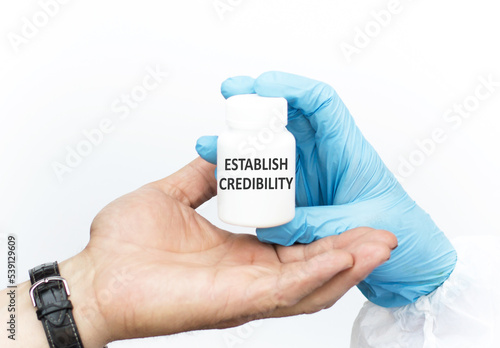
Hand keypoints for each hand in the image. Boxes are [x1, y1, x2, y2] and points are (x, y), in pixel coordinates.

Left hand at [42, 157, 394, 346]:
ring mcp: (245, 291)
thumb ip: (203, 177)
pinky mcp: (235, 301)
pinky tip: (345, 255)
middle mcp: (249, 275)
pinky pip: (286, 288)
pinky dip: (319, 272)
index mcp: (239, 252)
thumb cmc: (126, 245)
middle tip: (385, 231)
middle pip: (313, 267)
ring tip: (381, 243)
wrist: (96, 276)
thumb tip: (223, 153)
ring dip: (348, 263)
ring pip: (310, 282)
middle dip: (352, 250)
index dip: (328, 230)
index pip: (296, 244)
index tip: (353, 211)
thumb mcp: (174, 195)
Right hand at [196, 71, 456, 306]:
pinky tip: (223, 174)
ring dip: (242, 137)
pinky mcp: (296, 194)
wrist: (407, 254)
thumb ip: (316, 224)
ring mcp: (308, 173)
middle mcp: (325, 155)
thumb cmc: (401, 231)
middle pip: (289, 115)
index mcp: (348, 151)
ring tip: (212, 142)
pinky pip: (267, 175)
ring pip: (272, 143)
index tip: (263, 84)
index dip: (292, 87)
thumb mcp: (359, 227)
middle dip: (257, 101)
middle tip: (230, 93)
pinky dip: (245, 170)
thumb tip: (272, 225)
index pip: (321, 103)